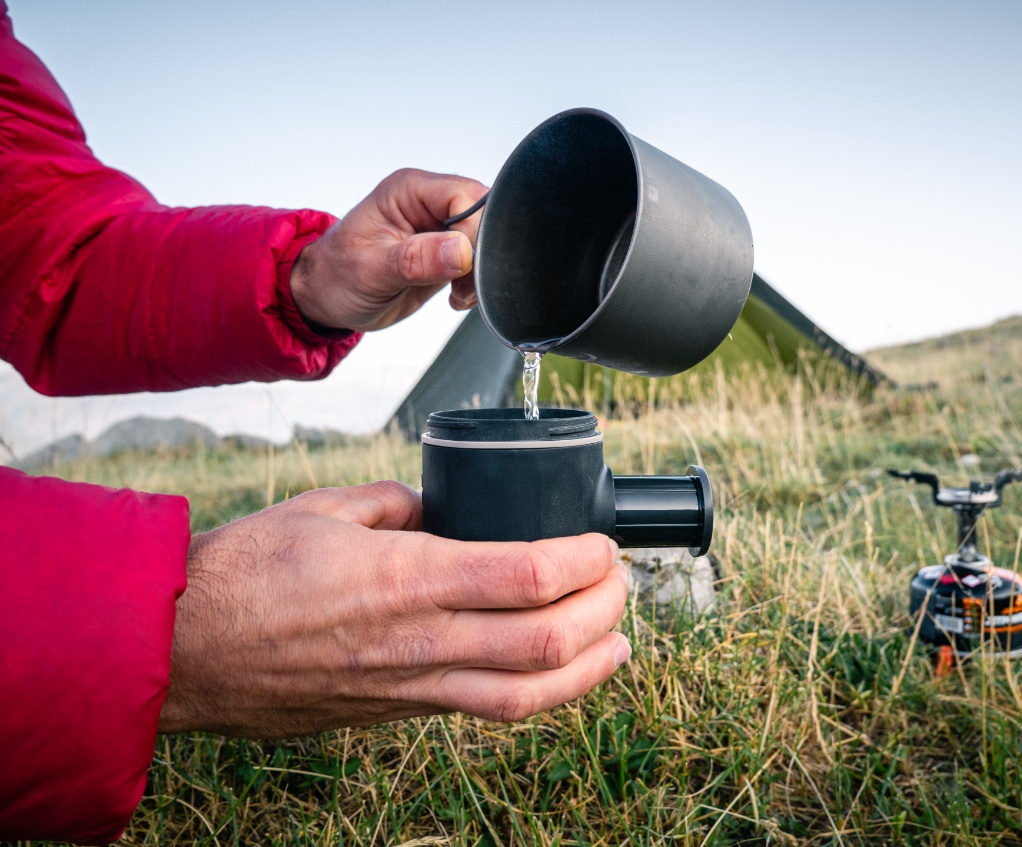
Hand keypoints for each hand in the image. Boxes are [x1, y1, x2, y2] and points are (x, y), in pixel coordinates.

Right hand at [159, 482, 629, 737]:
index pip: (527, 575)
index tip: (602, 543)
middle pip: (547, 642)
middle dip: (605, 612)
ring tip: (618, 643)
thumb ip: (401, 503)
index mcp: (408, 576)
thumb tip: (443, 505)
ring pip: (527, 695)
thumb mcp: (330, 507)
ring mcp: (412, 685)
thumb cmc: (248, 570)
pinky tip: (556, 673)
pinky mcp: (398, 711)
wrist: (186, 648)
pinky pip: (485, 709)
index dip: (584, 560)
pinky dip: (537, 693)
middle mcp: (421, 639)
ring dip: (588, 669)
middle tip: (621, 583)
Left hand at [289, 169, 488, 331]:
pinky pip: (479, 260)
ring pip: (486, 239)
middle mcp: (427, 203)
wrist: (327, 297)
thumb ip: (415, 259)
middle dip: (481, 254)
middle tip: (462, 285)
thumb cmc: (336, 276)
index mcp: (408, 191)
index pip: (463, 195)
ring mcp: (439, 227)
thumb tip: (461, 251)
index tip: (462, 265)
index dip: (473, 230)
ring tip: (457, 294)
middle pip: (483, 215)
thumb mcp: (370, 271)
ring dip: (480, 272)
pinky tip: (456, 296)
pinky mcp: (447, 252)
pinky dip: (476, 282)